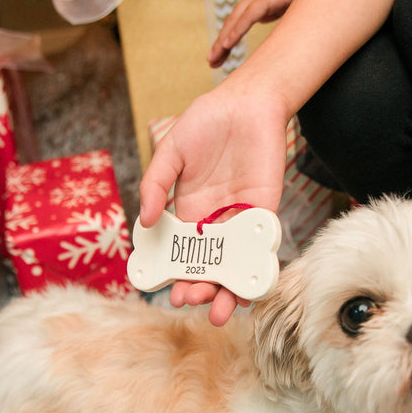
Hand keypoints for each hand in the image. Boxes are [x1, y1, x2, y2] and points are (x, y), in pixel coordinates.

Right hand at [138, 84, 289, 324]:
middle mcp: (215, 220)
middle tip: (190, 300)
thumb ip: (155, 184)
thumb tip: (146, 221)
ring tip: (219, 310)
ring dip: (227, 290)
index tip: (167, 290)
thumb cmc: (206, 121)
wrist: (248, 101)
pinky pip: (260, 247)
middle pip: (208, 265)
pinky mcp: (265, 212)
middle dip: (200, 287)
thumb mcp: (170, 151)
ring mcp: (241, 218)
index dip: (175, 273)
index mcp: (189, 210)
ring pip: (234, 263)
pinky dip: (256, 269)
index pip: (181, 251)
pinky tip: (249, 290)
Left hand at [207, 0, 317, 68]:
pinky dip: (236, 30)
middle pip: (232, 20)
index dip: (228, 38)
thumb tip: (265, 19)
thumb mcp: (291, 4)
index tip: (221, 56)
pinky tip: (227, 44)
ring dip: (223, 40)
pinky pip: (248, 16)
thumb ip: (276, 10)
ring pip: (235, 19)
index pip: (239, 20)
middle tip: (212, 63)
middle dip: (220, 43)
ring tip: (214, 58)